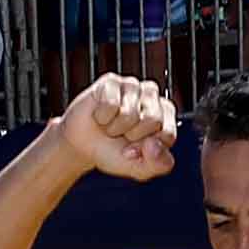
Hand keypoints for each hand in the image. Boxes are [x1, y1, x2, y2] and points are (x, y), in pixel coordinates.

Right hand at [57, 74, 178, 180]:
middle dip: (132, 135)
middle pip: (152, 120)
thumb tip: (154, 144)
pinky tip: (100, 115)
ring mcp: (132, 86)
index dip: (148, 148)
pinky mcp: (111, 81)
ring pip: (130, 113)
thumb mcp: (139, 168)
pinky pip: (111, 104)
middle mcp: (152, 97)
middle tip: (122, 135)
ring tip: (110, 125)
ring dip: (115, 127)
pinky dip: (102, 116)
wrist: (81, 146)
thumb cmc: (113, 152)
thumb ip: (158, 164)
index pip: (167, 134)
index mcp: (166, 116)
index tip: (137, 148)